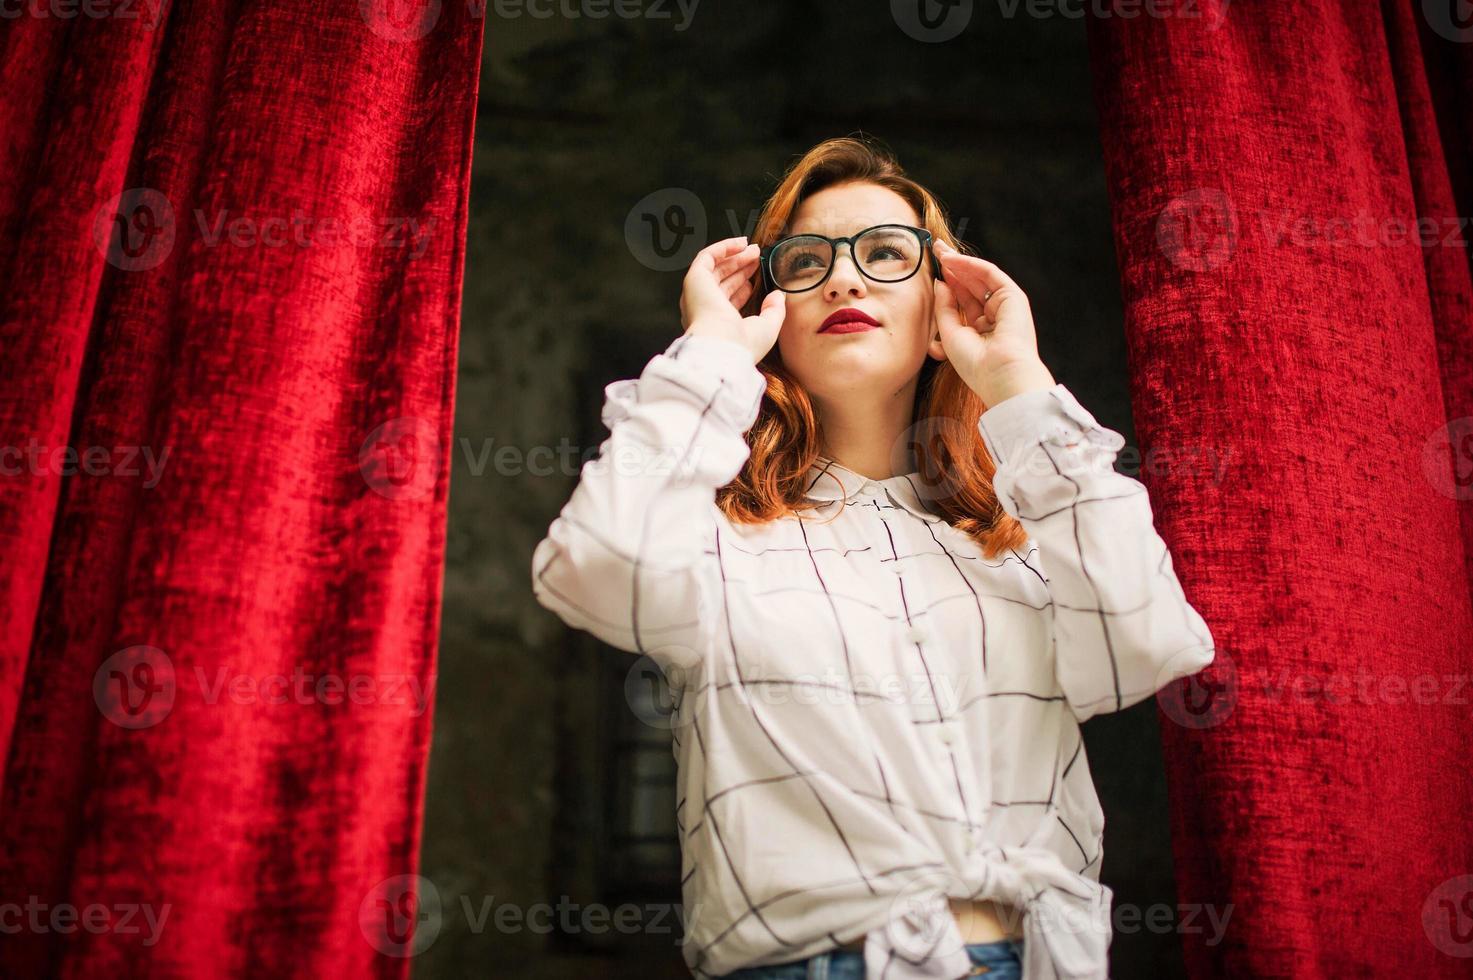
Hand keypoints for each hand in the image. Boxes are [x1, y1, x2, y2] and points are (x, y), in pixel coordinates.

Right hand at [679, 236, 786, 363]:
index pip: (728, 300)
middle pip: (723, 280)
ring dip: (735, 256)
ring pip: (716, 267)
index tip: (756, 278)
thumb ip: (774, 311)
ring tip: (753, 249)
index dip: (743, 286)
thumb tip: (777, 295)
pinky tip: (740, 243)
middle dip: (741, 267)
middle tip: (757, 257)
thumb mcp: (766, 328)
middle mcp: (704, 309)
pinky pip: (707, 256)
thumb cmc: (742, 345)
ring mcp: (697, 293)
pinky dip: (724, 247)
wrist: (724, 346)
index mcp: (717, 324)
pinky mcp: (695, 279)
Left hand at [930, 241, 1055, 408]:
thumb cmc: (976, 364)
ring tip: (940, 251)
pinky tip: (953, 259)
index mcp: (981, 331)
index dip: (948, 285)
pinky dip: (971, 265)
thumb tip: (940, 282)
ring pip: (979, 278)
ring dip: (960, 263)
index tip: (931, 272)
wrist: (1001, 374)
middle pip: (971, 286)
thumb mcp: (950, 333)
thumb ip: (944, 307)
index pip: (963, 301)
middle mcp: (994, 317)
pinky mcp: (1013, 297)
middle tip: (935, 250)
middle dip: (953, 268)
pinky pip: (990, 274)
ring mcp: (1005, 306)